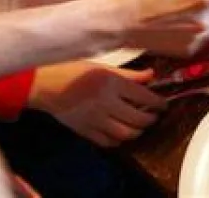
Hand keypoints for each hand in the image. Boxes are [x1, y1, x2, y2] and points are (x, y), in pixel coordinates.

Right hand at [28, 61, 164, 146]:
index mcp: (111, 83)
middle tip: (153, 115)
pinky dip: (118, 140)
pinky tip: (121, 133)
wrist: (45, 85)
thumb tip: (151, 76)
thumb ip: (129, 74)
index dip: (158, 102)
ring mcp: (95, 119)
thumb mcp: (103, 66)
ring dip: (137, 132)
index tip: (162, 104)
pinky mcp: (85, 131)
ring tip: (140, 125)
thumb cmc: (73, 70)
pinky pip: (107, 142)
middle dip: (151, 119)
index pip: (144, 97)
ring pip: (125, 134)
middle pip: (138, 119)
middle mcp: (105, 102)